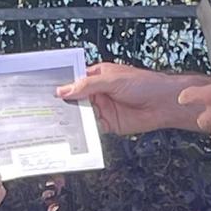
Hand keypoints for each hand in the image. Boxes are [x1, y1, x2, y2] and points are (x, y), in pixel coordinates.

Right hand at [56, 62, 206, 134]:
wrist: (164, 103)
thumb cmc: (145, 84)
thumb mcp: (112, 80)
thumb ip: (87, 86)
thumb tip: (64, 90)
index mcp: (97, 76)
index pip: (74, 80)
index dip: (61, 86)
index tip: (46, 92)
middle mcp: (98, 93)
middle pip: (75, 99)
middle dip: (63, 105)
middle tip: (47, 110)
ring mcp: (103, 109)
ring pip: (81, 115)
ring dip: (72, 119)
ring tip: (58, 123)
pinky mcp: (109, 124)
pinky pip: (92, 128)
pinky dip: (85, 132)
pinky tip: (76, 133)